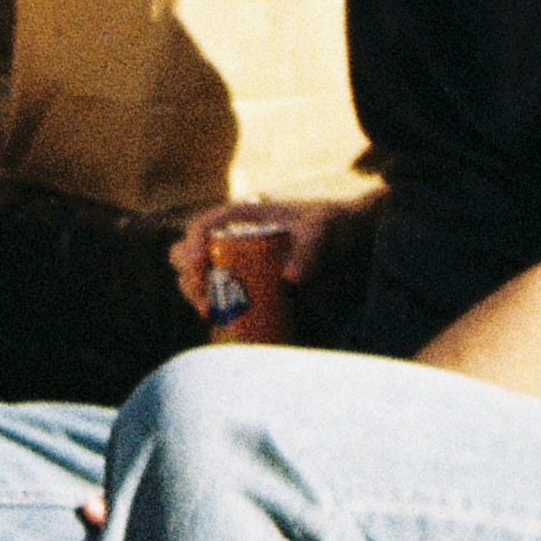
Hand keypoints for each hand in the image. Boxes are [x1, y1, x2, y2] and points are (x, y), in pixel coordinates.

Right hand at [166, 193, 378, 308]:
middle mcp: (231, 240)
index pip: (202, 226)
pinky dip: (213, 312)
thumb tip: (289, 280)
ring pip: (197, 279)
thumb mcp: (322, 229)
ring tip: (210, 312)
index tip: (202, 266)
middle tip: (205, 298)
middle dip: (189, 276)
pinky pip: (219, 300)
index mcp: (241, 217)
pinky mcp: (247, 289)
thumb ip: (309, 248)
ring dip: (195, 295)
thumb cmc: (333, 226)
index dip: (192, 244)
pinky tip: (220, 323)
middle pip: (188, 254)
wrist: (352, 245)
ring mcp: (236, 266)